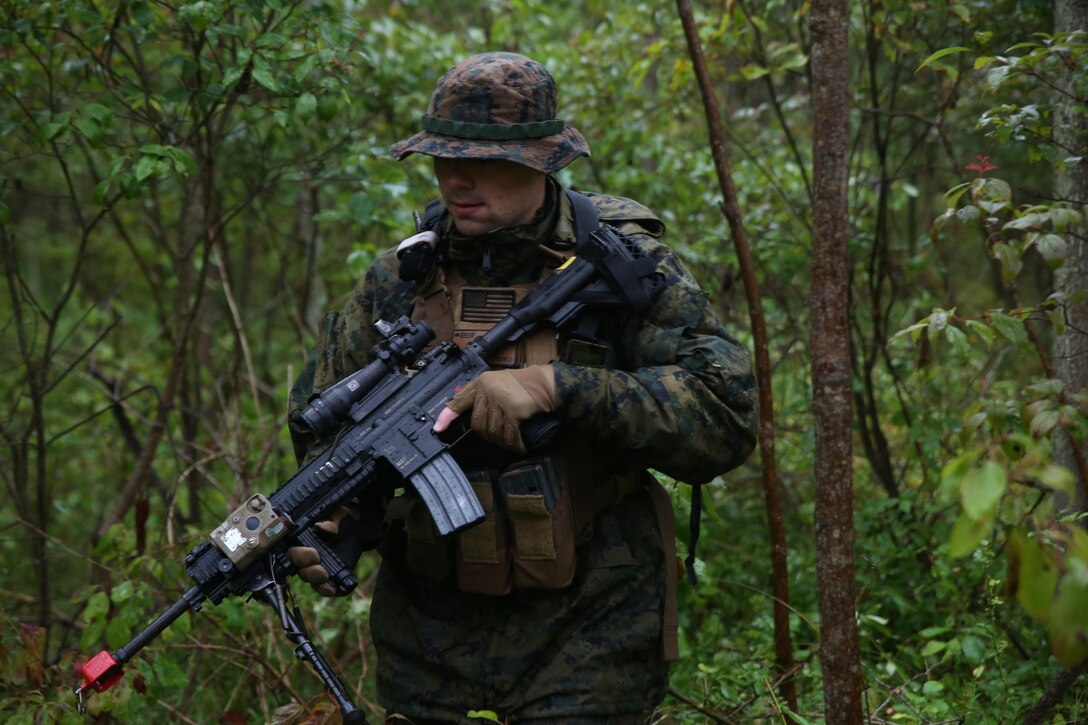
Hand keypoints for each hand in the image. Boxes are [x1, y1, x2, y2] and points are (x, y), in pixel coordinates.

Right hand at [285, 503, 360, 596]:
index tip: (314, 553)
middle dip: (308, 569)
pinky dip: (325, 590)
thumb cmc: (341, 522)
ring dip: (315, 579)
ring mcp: (314, 568)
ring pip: (307, 578)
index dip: (300, 556)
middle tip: (320, 564)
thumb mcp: (338, 518)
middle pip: (297, 567)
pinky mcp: (326, 578)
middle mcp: (304, 556)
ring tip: (326, 575)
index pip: (291, 552)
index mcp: (301, 540)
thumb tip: (320, 526)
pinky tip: (333, 589)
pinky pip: (321, 588)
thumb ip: (329, 522)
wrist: (355, 530)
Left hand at [433, 365, 555, 452]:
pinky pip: (509, 435)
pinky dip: (514, 443)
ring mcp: (500, 401)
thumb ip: (483, 395)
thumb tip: (470, 413)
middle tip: (500, 433)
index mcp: (481, 382)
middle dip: (488, 433)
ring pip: (492, 431)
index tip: (438, 429)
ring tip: (512, 438)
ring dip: (503, 440)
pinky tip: (519, 445)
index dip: (447, 416)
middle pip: (478, 423)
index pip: (459, 401)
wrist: (546, 383)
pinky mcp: (514, 411)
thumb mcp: (497, 382)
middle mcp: (487, 391)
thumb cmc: (524, 384)